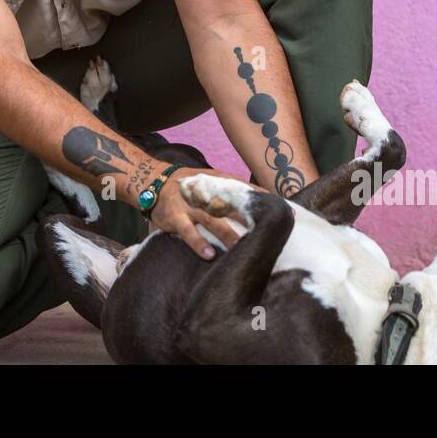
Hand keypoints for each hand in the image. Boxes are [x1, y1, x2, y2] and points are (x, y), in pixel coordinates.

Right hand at [146, 166, 266, 259]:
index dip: (262, 199)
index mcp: (216, 182)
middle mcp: (205, 192)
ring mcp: (190, 205)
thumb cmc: (187, 188)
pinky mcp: (175, 217)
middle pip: (231, 205)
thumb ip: (227, 193)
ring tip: (243, 248)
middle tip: (268, 231)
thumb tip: (257, 206)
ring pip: (213, 220)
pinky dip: (198, 243)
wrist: (152, 182)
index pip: (243, 189)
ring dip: (228, 235)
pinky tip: (210, 255)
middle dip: (249, 218)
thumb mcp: (207, 183)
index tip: (284, 211)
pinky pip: (188, 232)